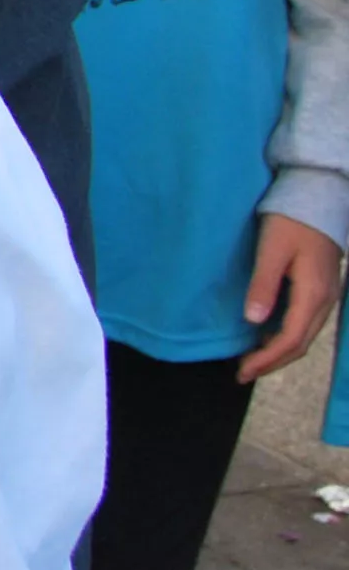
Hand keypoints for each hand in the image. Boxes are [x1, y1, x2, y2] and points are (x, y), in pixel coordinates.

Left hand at [243, 214, 345, 381]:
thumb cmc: (291, 220)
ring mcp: (327, 295)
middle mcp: (325, 300)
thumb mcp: (271, 250)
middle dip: (273, 362)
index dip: (268, 359)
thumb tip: (253, 321)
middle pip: (301, 343)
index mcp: (313, 294)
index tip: (243, 371)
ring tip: (252, 360)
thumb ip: (263, 285)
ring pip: (305, 335)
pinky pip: (306, 322)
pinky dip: (287, 335)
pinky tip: (267, 336)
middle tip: (243, 372)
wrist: (319, 197)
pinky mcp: (322, 288)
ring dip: (280, 351)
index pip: (291, 339)